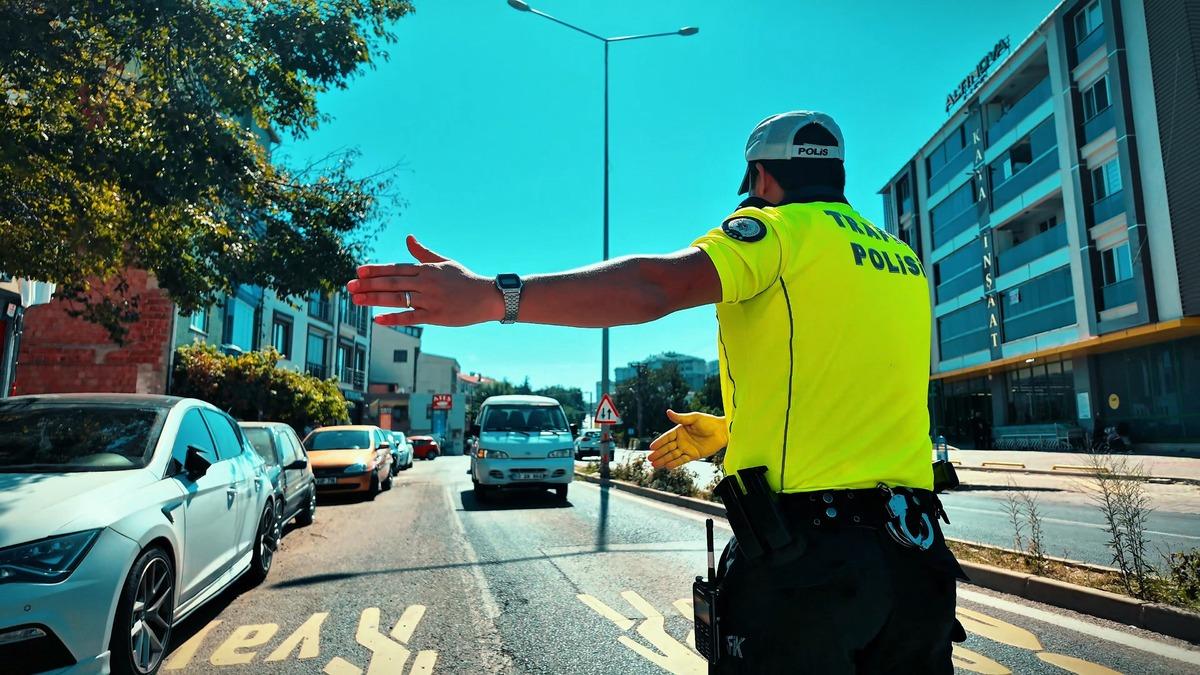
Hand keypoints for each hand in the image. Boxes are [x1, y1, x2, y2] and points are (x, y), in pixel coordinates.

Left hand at [347, 235, 503, 326]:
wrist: (487, 296)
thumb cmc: (464, 279)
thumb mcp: (444, 262)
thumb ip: (423, 252)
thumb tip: (409, 237)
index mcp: (426, 269)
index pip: (396, 268)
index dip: (377, 270)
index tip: (359, 271)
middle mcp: (426, 283)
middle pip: (392, 283)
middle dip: (369, 284)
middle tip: (349, 286)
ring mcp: (430, 300)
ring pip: (397, 298)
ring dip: (374, 299)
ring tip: (356, 299)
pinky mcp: (436, 316)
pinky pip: (410, 318)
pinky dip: (393, 318)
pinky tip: (377, 319)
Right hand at [647, 410, 726, 468]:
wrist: (722, 432)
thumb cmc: (709, 422)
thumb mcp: (694, 418)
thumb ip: (680, 418)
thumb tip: (668, 412)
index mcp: (680, 430)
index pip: (666, 437)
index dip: (659, 442)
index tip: (651, 447)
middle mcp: (681, 440)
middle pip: (667, 448)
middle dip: (658, 453)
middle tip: (649, 458)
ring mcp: (687, 448)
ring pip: (672, 455)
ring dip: (663, 460)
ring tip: (654, 465)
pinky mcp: (693, 455)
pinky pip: (682, 460)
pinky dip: (675, 463)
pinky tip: (667, 466)